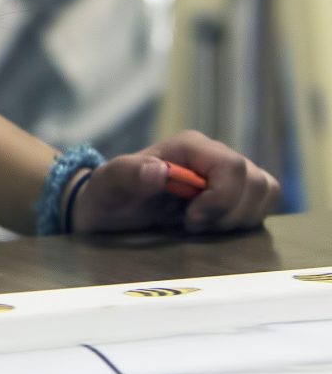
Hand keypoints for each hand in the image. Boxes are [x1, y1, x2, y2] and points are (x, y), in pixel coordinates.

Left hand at [67, 130, 282, 237]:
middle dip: (229, 213)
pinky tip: (213, 227)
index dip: (220, 199)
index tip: (190, 219)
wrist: (109, 212)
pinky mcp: (235, 194)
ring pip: (265, 192)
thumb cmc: (109, 196)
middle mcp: (213, 156)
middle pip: (256, 182)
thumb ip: (128, 175)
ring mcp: (228, 175)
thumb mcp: (108, 186)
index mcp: (189, 146)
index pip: (232, 167)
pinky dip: (245, 220)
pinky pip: (263, 204)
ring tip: (203, 225)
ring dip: (239, 218)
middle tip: (192, 224)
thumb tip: (159, 171)